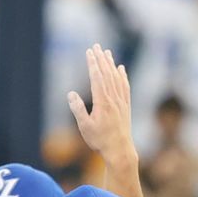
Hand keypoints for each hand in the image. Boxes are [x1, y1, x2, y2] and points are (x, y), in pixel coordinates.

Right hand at [66, 45, 135, 165]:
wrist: (120, 150)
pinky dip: (122, 76)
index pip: (97, 78)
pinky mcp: (126, 106)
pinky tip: (121, 69)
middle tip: (96, 46)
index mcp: (102, 102)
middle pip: (107, 74)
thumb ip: (78, 109)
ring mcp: (121, 102)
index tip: (89, 52)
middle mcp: (113, 99)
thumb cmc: (100, 140)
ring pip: (116, 78)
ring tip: (107, 52)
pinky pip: (125, 86)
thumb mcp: (85, 127)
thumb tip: (71, 94)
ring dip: (111, 64)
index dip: (92, 64)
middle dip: (101, 59)